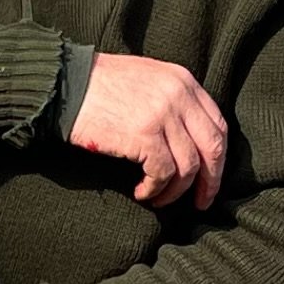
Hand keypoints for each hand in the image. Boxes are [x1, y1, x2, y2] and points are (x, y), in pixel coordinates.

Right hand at [66, 52, 227, 208]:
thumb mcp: (148, 80)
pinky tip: (141, 193)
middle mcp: (179, 95)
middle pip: (213, 148)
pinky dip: (154, 190)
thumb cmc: (100, 86)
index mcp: (183, 80)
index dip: (218, 158)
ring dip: (175, 191)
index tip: (210, 179)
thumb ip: (174, 101)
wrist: (66, 83)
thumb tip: (191, 141)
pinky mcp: (144, 135)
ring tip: (158, 199)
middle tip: (200, 202)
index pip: (218, 125)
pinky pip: (162, 174)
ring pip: (188, 166)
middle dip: (210, 182)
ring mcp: (163, 115)